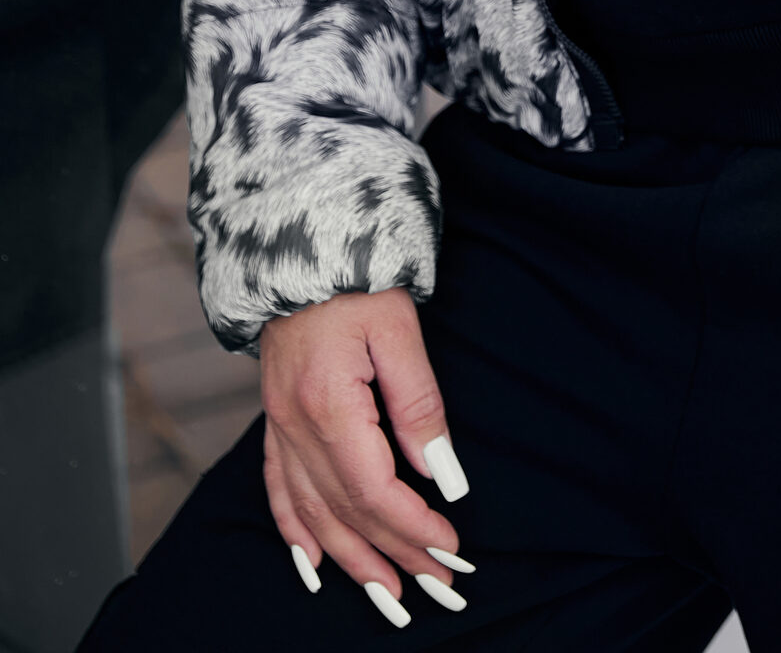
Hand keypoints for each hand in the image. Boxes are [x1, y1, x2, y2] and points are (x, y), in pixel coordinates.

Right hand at [260, 288, 474, 622]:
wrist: (299, 238)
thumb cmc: (356, 274)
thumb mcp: (399, 329)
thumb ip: (420, 405)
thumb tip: (444, 476)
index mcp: (328, 404)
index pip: (375, 489)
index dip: (413, 526)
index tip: (451, 547)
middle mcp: (295, 425)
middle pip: (346, 511)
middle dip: (393, 556)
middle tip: (437, 589)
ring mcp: (278, 425)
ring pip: (312, 512)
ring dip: (350, 560)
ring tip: (387, 597)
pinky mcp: (275, 418)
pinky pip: (279, 489)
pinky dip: (297, 532)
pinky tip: (313, 564)